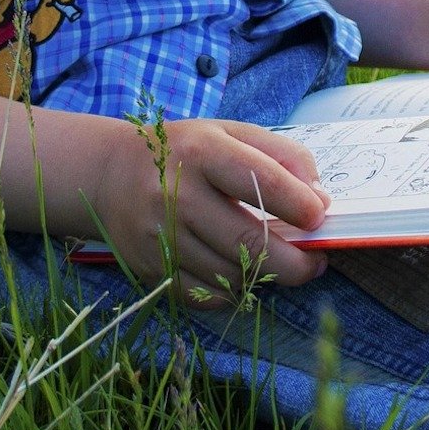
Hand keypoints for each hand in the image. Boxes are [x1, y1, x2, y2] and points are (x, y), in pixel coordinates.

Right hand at [94, 118, 330, 305]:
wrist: (109, 175)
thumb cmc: (183, 152)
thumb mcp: (230, 134)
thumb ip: (281, 155)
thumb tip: (319, 197)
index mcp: (201, 152)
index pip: (261, 181)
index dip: (300, 204)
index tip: (319, 217)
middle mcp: (177, 195)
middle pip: (251, 241)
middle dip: (296, 260)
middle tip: (315, 260)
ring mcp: (161, 236)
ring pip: (233, 275)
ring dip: (267, 276)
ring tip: (281, 264)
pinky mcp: (152, 269)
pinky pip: (208, 296)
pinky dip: (235, 290)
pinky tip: (244, 273)